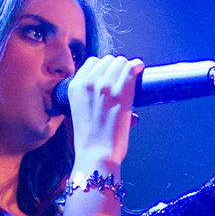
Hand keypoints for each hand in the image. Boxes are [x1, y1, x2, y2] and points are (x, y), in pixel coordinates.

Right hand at [68, 54, 145, 170]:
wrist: (96, 155)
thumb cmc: (90, 140)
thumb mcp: (79, 112)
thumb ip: (87, 96)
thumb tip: (106, 88)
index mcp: (74, 87)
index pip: (92, 62)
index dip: (103, 68)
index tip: (110, 76)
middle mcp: (88, 82)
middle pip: (107, 60)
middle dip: (116, 68)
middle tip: (122, 81)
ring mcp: (105, 85)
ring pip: (120, 61)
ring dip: (127, 68)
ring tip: (131, 79)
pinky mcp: (120, 92)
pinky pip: (131, 67)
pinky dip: (137, 66)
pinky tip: (140, 69)